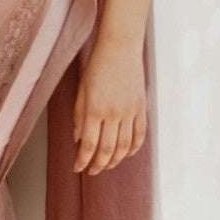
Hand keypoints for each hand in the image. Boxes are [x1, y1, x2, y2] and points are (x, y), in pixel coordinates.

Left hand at [72, 37, 146, 174]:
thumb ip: (79, 117)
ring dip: (115, 160)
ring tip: (107, 165)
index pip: (88, 145)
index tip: (77, 168)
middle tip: (91, 171)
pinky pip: (140, 135)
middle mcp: (113, 114)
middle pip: (106, 150)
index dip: (82, 161)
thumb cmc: (96, 66)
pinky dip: (133, 148)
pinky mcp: (141, 108)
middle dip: (98, 165)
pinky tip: (126, 154)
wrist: (120, 47)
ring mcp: (130, 111)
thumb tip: (79, 140)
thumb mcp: (81, 90)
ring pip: (124, 146)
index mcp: (94, 109)